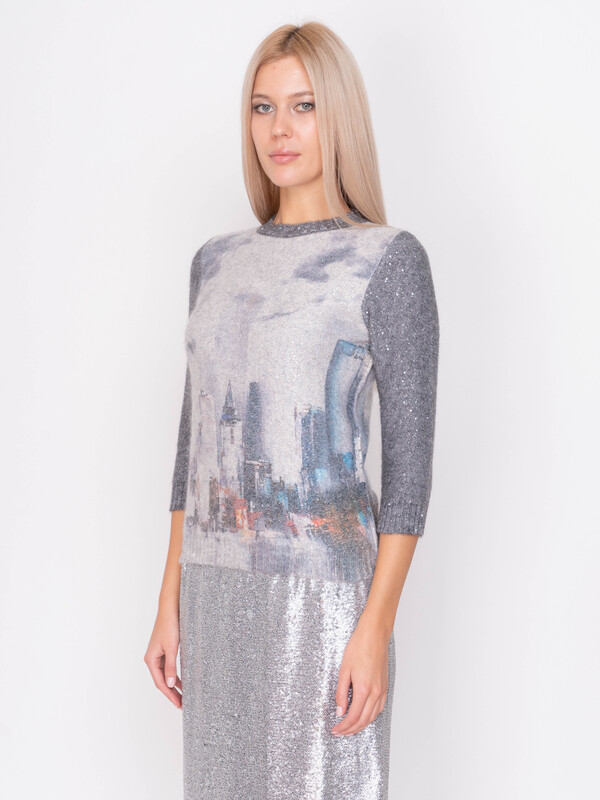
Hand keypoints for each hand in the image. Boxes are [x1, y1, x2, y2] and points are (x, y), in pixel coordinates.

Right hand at [144, 607, 181, 707]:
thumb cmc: (169, 625)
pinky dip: (174, 675)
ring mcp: (158, 655)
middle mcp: (152, 659)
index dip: (169, 694)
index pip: (160, 682)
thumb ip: (171, 667)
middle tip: (182, 704)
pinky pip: (168, 667)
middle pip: (162, 681)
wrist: (170, 609)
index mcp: (151, 659)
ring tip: (183, 696)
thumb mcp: (171, 648)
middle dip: (171, 693)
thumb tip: (171, 684)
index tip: (178, 703)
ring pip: (165, 675)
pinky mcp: (164, 650)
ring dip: (174, 685)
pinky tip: (181, 681)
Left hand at [330, 616, 389, 736]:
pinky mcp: (385, 686)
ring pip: (373, 716)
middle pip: (363, 720)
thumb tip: (340, 711)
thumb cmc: (358, 647)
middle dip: (350, 730)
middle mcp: (376, 692)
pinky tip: (363, 717)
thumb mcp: (344, 670)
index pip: (353, 717)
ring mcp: (382, 690)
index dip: (343, 727)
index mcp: (364, 689)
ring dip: (361, 725)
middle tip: (339, 733)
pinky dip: (370, 716)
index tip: (335, 730)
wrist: (374, 635)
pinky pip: (379, 708)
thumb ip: (341, 693)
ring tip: (349, 729)